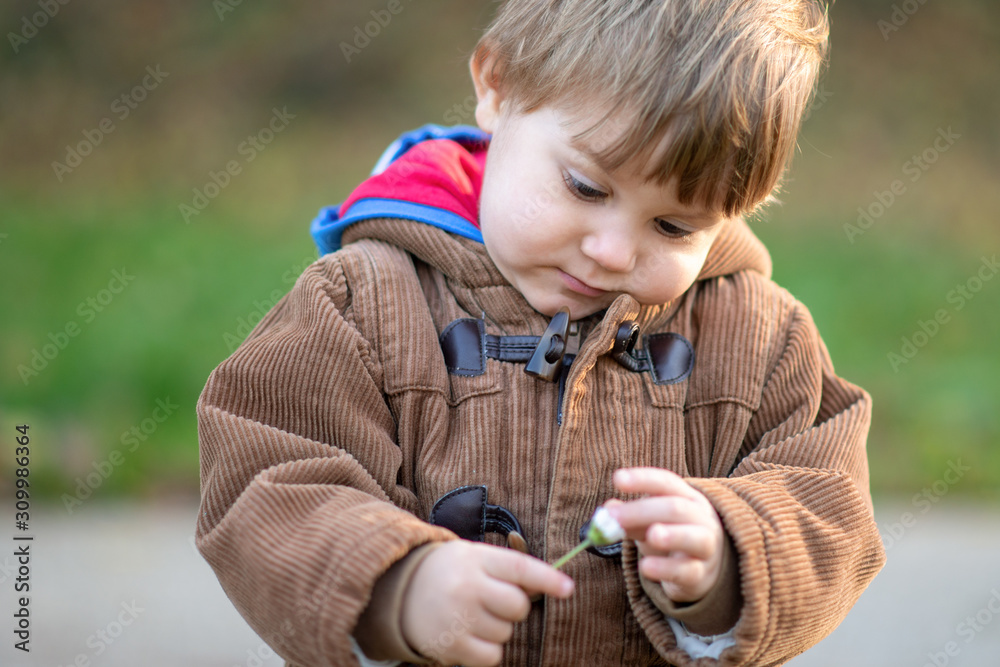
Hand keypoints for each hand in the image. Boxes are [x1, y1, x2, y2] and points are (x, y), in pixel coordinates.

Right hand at [401, 540, 573, 665]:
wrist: (401, 590)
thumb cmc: (450, 571)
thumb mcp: (474, 556)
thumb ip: (508, 569)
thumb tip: (553, 585)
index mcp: (475, 559)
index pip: (520, 568)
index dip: (547, 579)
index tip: (568, 589)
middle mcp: (467, 587)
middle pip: (518, 606)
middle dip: (514, 607)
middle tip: (493, 599)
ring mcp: (458, 618)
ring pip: (506, 632)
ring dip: (497, 627)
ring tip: (472, 614)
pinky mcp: (451, 646)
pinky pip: (492, 655)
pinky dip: (488, 649)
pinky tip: (470, 634)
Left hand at [606, 467, 723, 602]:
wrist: (701, 570)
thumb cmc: (669, 538)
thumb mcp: (648, 524)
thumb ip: (629, 518)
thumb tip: (607, 511)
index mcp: (687, 498)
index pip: (666, 483)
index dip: (642, 479)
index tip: (617, 479)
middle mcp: (702, 519)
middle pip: (676, 509)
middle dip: (642, 511)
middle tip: (613, 518)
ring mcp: (705, 548)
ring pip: (696, 538)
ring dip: (673, 535)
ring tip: (652, 535)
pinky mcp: (701, 576)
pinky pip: (687, 571)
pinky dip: (666, 569)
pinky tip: (646, 567)